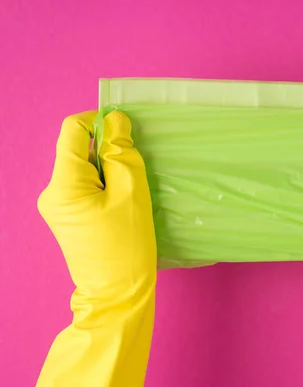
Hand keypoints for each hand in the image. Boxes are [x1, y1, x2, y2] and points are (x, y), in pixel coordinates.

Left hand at [37, 111, 155, 385]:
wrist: (118, 294)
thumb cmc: (128, 246)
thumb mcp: (132, 193)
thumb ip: (122, 152)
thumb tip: (116, 121)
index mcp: (63, 185)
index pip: (72, 130)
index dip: (100, 122)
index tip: (127, 132)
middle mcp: (52, 192)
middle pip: (78, 150)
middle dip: (108, 152)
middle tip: (137, 170)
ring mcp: (57, 206)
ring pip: (84, 168)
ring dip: (110, 170)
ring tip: (133, 191)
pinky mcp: (67, 216)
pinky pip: (85, 186)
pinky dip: (106, 185)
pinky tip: (124, 202)